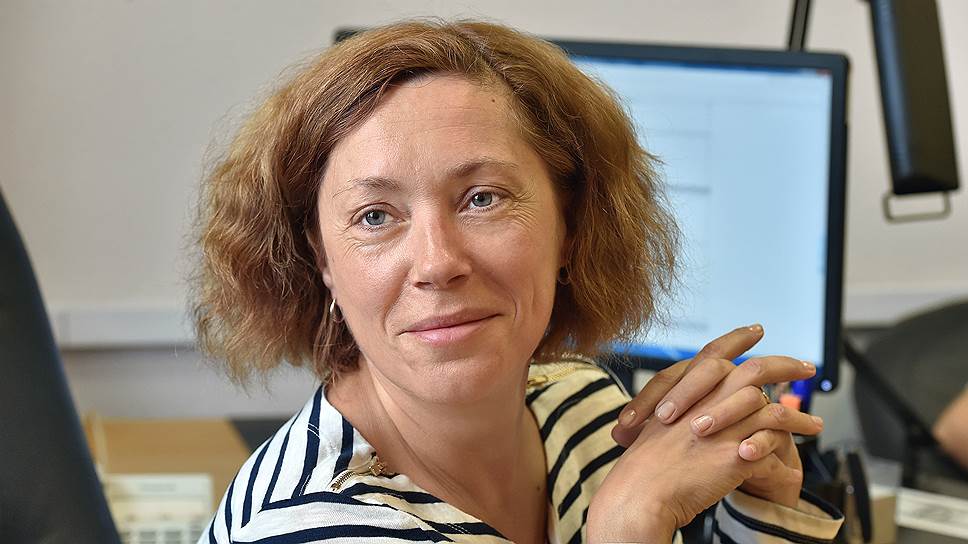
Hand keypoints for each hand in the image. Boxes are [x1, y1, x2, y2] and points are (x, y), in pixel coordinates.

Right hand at [588, 326, 821, 539]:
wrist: (641, 491)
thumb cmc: (643, 467)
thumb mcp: (655, 427)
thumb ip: (680, 416)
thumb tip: (694, 417)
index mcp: (685, 390)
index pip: (714, 352)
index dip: (737, 339)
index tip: (756, 329)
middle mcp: (706, 399)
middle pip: (754, 369)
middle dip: (784, 364)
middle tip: (806, 367)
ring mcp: (722, 421)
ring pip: (772, 403)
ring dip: (799, 411)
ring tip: (816, 421)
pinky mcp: (736, 447)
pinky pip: (777, 433)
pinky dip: (797, 430)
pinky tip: (810, 434)